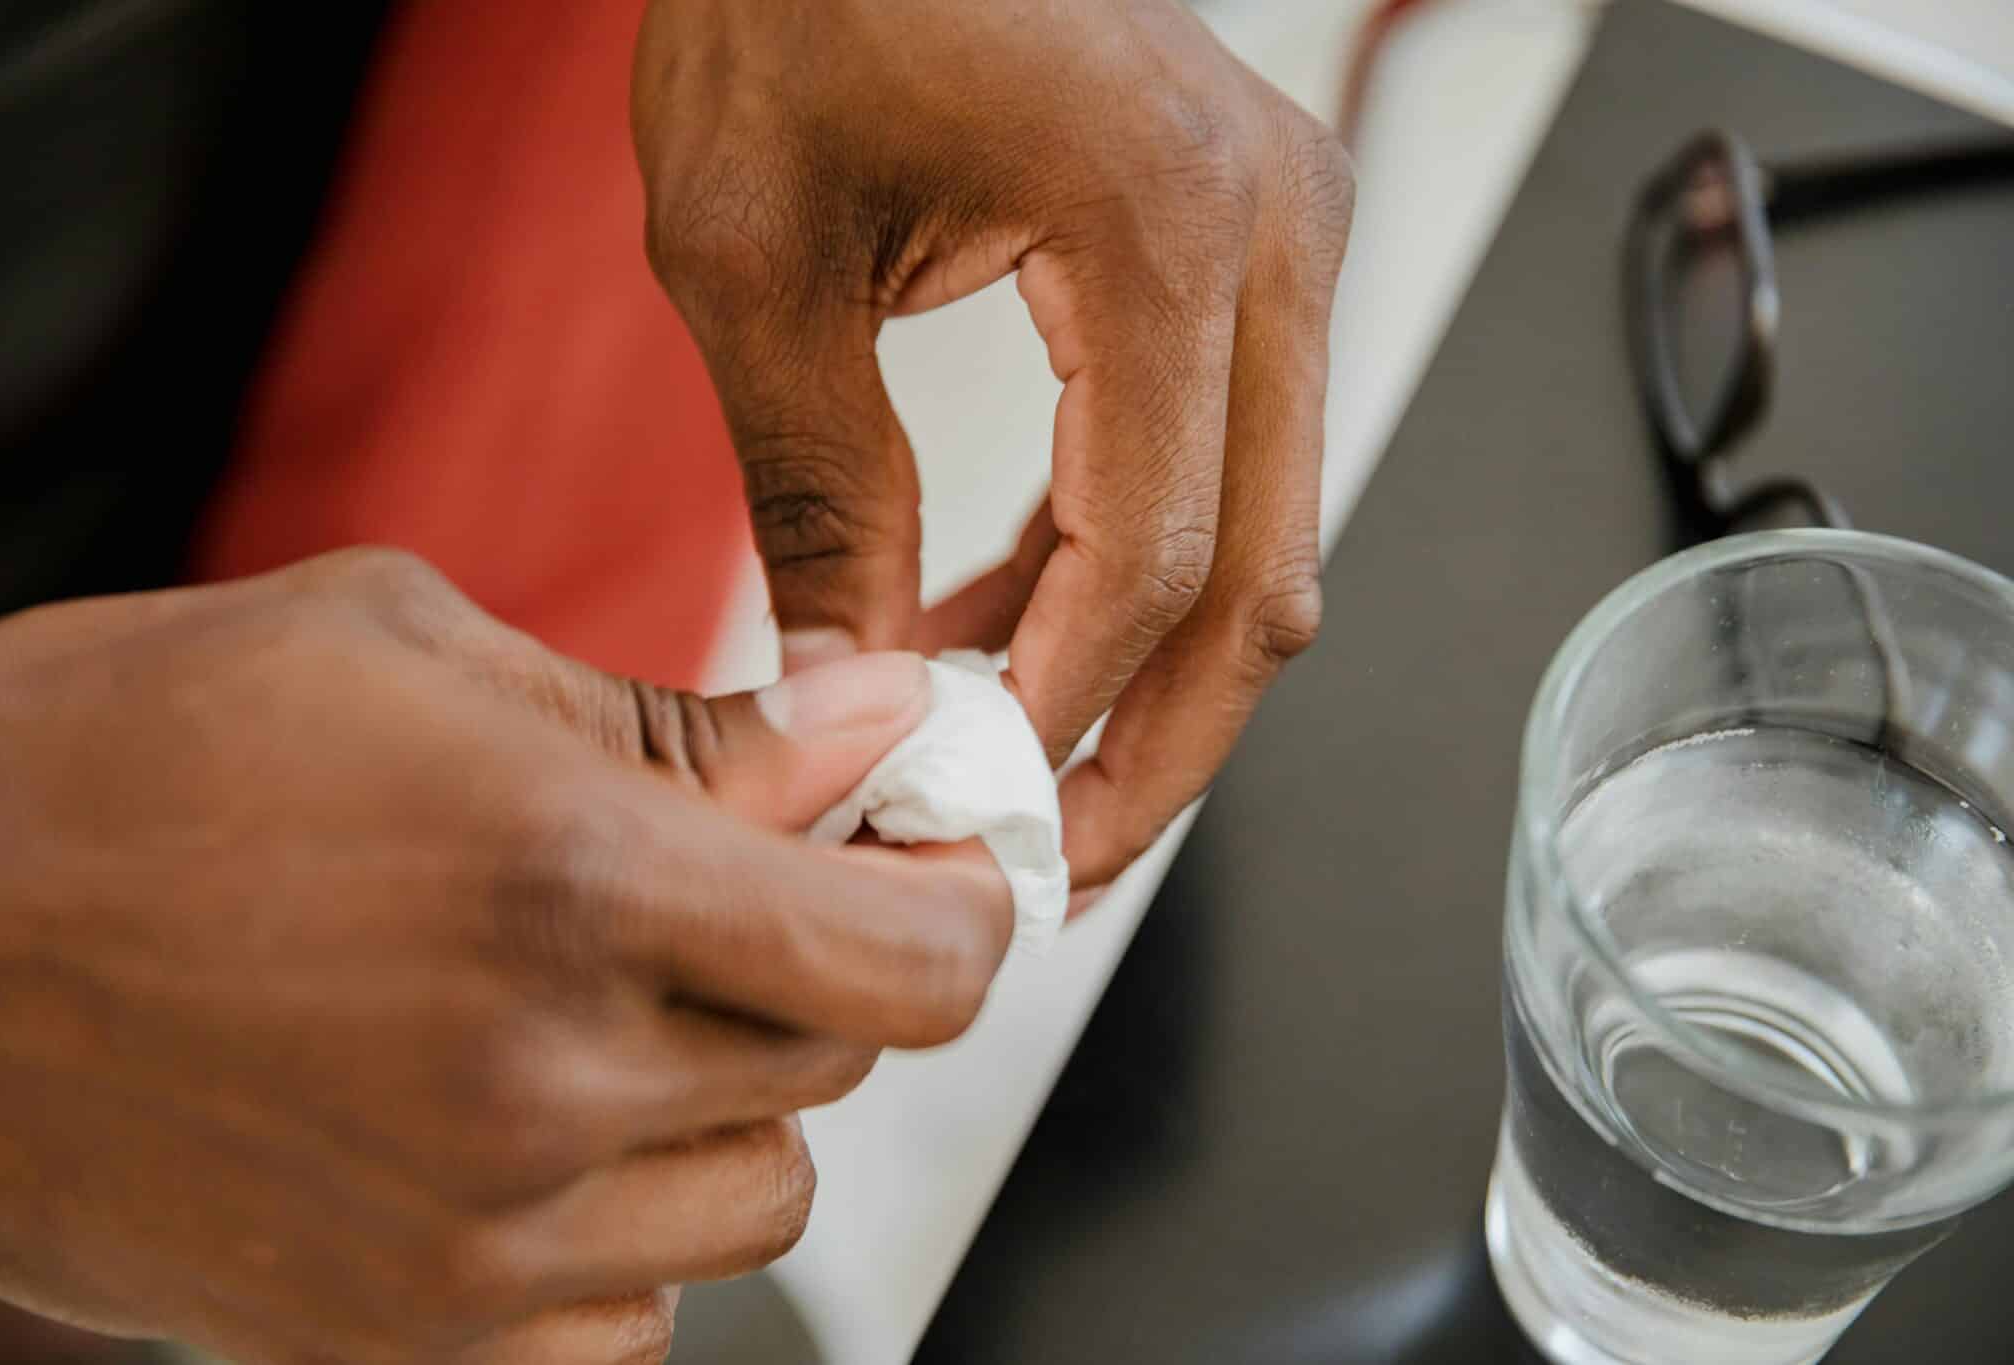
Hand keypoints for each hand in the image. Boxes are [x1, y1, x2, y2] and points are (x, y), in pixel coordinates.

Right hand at [0, 549, 1010, 1364]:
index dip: (968, 909)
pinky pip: (632, 1324)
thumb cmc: (133, 755)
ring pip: (752, 1195)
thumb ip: (690, 717)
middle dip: (817, 966)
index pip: (913, 962)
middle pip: (841, 1063)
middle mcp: (541, 1084)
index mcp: (572, 880)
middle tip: (721, 892)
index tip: (945, 869)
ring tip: (590, 1008)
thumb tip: (876, 726)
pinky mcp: (396, 1340)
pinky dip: (627, 1238)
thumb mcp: (422, 651)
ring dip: (725, 1099)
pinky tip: (530, 1133)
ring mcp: (471, 1243)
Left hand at [633, 0, 1352, 888]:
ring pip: (1265, 534)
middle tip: (1049, 856)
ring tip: (1002, 750)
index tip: (972, 811)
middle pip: (1261, 578)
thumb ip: (818, 492)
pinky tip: (1015, 616)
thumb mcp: (755, 260)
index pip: (1155, 556)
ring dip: (1145, 665)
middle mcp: (1275, 229)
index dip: (1065, 714)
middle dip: (1154, 743)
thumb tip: (851, 681)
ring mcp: (1286, 232)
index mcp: (1168, 226)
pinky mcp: (1252, 243)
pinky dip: (1137, 563)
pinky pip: (1231, 457)